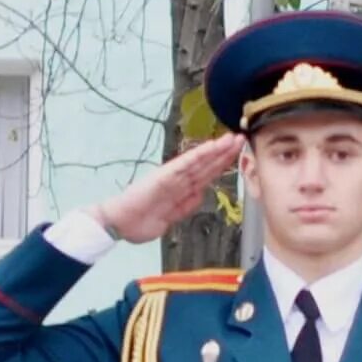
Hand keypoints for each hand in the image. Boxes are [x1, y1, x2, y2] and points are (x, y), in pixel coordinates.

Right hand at [95, 134, 244, 243]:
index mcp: (183, 189)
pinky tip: (210, 147)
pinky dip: (198, 155)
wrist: (120, 224)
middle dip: (225, 152)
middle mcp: (179, 179)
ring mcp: (172, 176)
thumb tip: (202, 194)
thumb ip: (187, 205)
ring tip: (232, 138)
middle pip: (207, 164)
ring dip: (216, 150)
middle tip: (242, 138)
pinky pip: (184, 165)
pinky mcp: (164, 177)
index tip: (239, 154)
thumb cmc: (141, 221)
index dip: (223, 163)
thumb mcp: (172, 216)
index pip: (207, 174)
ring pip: (199, 161)